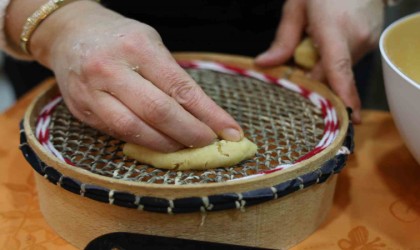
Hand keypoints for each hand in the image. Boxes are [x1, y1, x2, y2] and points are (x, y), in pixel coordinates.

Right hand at [31, 1, 242, 151]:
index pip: (181, 89)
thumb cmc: (120, 38)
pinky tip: (158, 143)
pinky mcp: (81, 110)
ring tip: (185, 147)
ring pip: (135, 130)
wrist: (69, 34)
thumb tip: (204, 115)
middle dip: (190, 134)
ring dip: (167, 145)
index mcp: (138, 47)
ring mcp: (92, 91)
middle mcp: (111, 69)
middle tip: (209, 143)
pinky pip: (117, 133)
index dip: (210, 115)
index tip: (231, 131)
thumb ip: (172, 77)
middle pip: (159, 113)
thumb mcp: (151, 44)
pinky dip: (143, 142)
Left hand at [255, 0, 384, 122]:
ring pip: (338, 70)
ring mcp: (366, 41)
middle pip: (331, 77)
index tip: (350, 118)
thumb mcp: (296, 7)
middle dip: (312, 80)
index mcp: (334, 29)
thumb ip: (283, 40)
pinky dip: (332, 60)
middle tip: (294, 72)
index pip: (338, 69)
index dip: (343, 96)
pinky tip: (323, 44)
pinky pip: (346, 61)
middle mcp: (355, 39)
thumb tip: (265, 65)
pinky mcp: (369, 41)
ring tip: (311, 46)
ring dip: (322, 67)